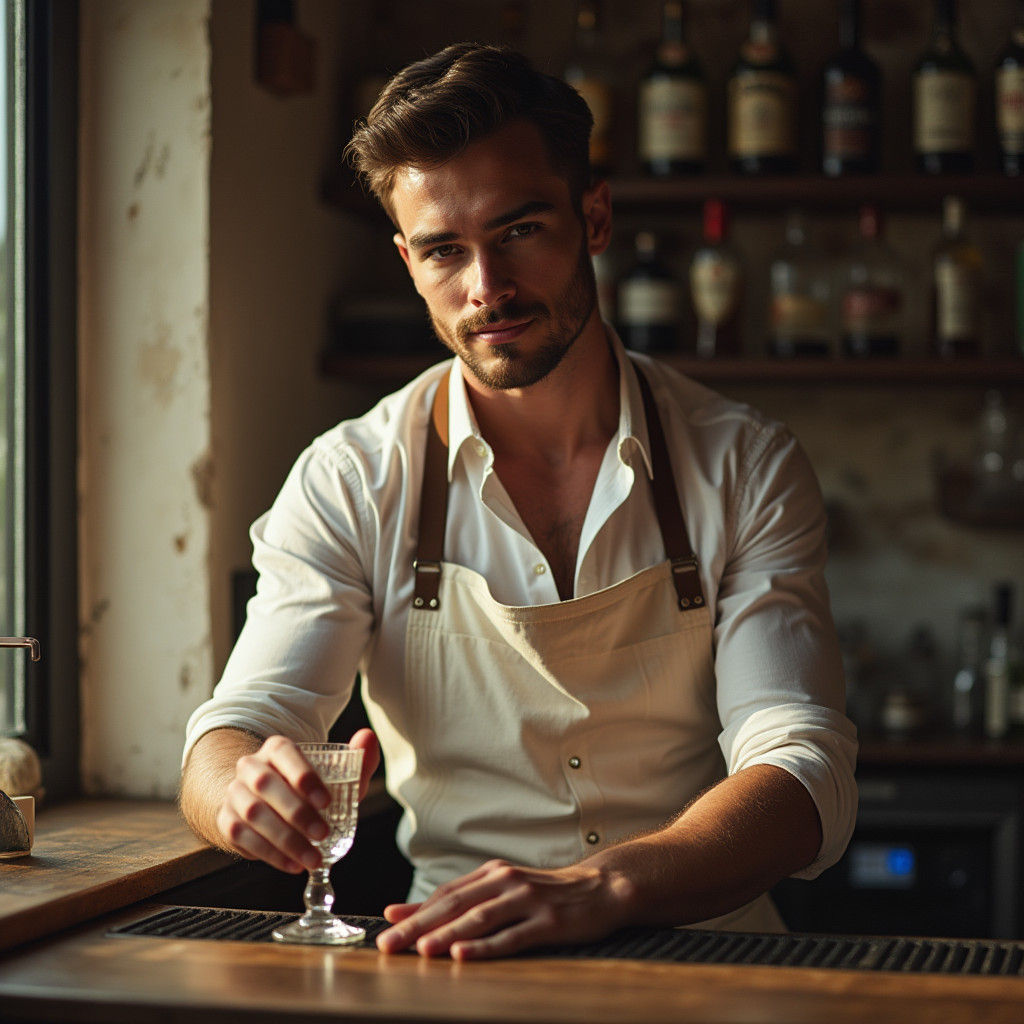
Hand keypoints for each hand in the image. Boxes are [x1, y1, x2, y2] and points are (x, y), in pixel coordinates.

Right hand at [216, 729, 378, 873]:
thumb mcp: (334, 777)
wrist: (264, 803)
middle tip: (323, 834)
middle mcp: (251, 767)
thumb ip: (357, 761)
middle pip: (266, 784)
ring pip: (253, 814)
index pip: (285, 753)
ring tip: (313, 858)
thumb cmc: (306, 790)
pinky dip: (270, 854)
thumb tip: (368, 737)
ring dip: (285, 839)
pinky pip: (242, 837)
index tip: (327, 801)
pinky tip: (293, 865)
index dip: (303, 776)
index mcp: (276, 749)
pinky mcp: (226, 821)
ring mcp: (235, 793)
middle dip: (296, 812)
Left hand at [376, 858, 631, 960]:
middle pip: (455, 905)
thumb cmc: (546, 894)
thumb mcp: (503, 889)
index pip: (446, 894)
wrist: (602, 888)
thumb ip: (461, 901)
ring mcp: (527, 900)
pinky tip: (464, 956)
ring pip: (479, 919)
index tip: (386, 928)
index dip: (415, 911)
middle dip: (419, 926)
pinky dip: (485, 947)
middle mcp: (505, 882)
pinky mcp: (548, 922)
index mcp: (492, 874)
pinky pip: (512, 937)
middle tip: (389, 945)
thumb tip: (405, 913)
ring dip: (447, 935)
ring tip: (421, 950)